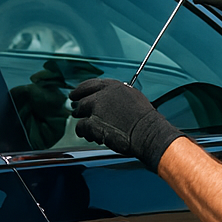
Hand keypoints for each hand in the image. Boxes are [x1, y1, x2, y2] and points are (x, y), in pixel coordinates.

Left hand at [70, 78, 185, 171]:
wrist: (146, 131)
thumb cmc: (144, 118)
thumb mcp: (133, 98)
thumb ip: (117, 97)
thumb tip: (109, 101)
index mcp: (114, 86)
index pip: (90, 84)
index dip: (80, 90)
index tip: (74, 95)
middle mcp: (104, 95)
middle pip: (83, 100)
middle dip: (80, 108)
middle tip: (77, 113)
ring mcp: (97, 108)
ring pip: (80, 113)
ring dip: (84, 121)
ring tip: (90, 130)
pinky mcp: (92, 123)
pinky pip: (81, 127)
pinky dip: (85, 133)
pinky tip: (94, 137)